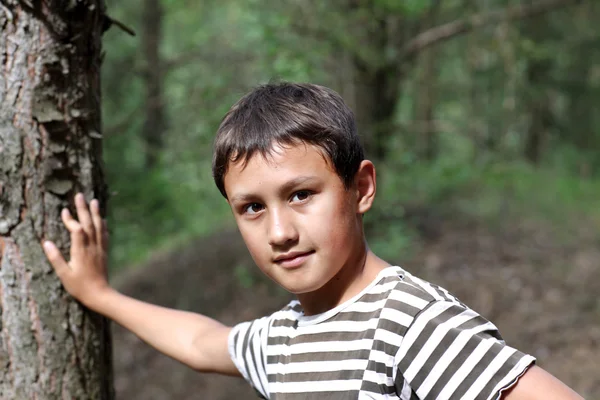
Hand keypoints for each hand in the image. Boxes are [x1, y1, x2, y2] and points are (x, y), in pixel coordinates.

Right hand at [43, 193, 110, 307]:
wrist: (100, 295)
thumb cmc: (80, 287)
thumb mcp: (64, 275)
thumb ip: (56, 258)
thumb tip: (46, 242)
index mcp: (81, 252)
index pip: (77, 230)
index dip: (70, 220)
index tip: (64, 210)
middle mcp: (92, 247)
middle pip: (89, 224)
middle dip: (83, 209)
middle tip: (80, 195)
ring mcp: (100, 249)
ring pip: (99, 227)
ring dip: (96, 213)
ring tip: (94, 201)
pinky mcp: (104, 252)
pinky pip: (105, 235)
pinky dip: (103, 225)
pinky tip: (103, 219)